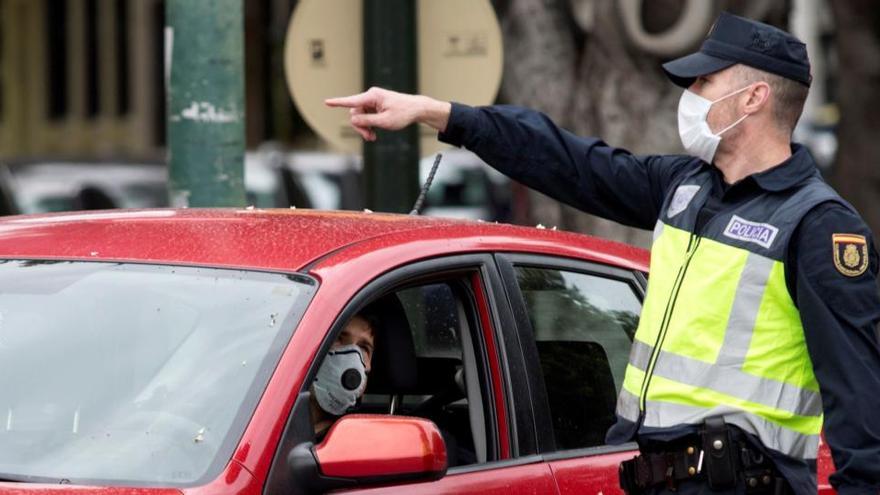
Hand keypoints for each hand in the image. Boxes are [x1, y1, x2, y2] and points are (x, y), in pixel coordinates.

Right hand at [325, 87, 450, 140]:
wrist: (416, 109)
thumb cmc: (403, 113)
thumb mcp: (384, 121)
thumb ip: (367, 121)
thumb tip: (352, 120)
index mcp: (372, 96)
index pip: (351, 101)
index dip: (337, 103)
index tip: (326, 102)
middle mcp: (370, 96)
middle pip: (355, 113)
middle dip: (360, 127)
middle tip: (369, 138)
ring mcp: (372, 101)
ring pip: (360, 117)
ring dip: (365, 128)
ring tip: (373, 137)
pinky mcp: (375, 106)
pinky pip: (366, 116)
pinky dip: (369, 125)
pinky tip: (374, 133)